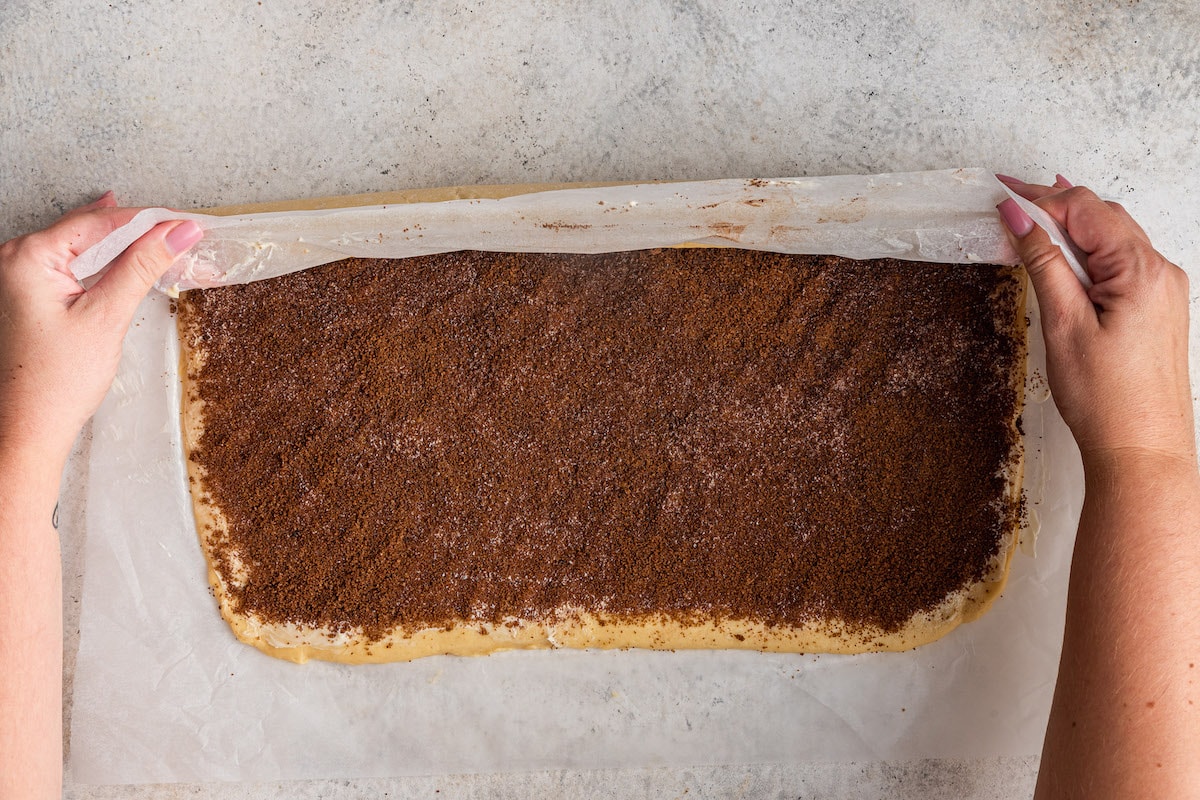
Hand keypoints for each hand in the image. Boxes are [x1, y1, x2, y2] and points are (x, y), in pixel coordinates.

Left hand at [0, 192, 202, 468]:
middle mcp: (15, 258)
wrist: (30, 426)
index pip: (100, 222)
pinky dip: (104, 263)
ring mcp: (18, 275)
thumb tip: (177, 232)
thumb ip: (143, 266)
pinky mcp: (28, 293)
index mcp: (28, 257)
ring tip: (163, 242)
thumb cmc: (56, 381)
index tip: (186, 223)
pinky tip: (125, 257)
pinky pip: (72, 264)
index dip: (149, 220)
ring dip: (124, 246)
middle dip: (138, 231)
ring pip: (83, 246)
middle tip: (182, 232)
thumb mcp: (107, 316)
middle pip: (89, 229)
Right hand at [995, 175, 1193, 471]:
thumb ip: (1042, 262)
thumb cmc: (1107, 398)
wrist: (1141, 448)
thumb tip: (1020, 218)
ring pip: (1113, 236)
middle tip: (1009, 200)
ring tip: (1031, 219)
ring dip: (1071, 225)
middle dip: (1055, 203)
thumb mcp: (1063, 323)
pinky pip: (1122, 260)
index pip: (1085, 209)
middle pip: (1103, 215)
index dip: (1040, 197)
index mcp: (1141, 270)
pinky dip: (1089, 250)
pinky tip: (1065, 253)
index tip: (1003, 193)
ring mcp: (1163, 289)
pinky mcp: (1158, 306)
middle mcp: (1161, 272)